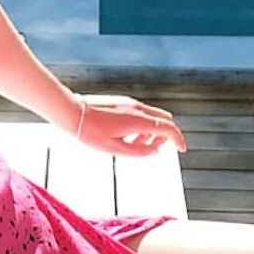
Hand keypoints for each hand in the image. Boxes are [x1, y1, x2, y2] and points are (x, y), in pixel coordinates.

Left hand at [72, 93, 186, 156]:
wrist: (72, 112)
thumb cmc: (90, 132)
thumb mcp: (116, 149)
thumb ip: (139, 152)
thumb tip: (156, 151)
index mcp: (138, 120)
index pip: (167, 128)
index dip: (178, 139)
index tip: (182, 149)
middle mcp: (137, 107)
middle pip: (164, 119)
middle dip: (164, 135)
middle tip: (153, 148)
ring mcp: (130, 102)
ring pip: (151, 117)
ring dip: (150, 132)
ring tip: (132, 144)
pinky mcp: (122, 101)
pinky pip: (140, 113)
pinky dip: (140, 125)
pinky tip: (124, 135)